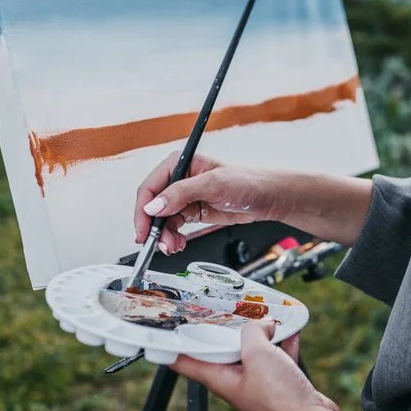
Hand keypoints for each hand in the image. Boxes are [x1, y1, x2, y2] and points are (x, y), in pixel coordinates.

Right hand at [133, 152, 286, 252]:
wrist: (268, 197)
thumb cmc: (247, 181)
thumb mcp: (213, 185)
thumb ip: (181, 194)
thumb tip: (154, 206)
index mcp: (179, 163)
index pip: (150, 187)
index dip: (143, 211)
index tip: (143, 231)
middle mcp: (178, 179)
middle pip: (153, 206)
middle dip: (154, 228)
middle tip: (159, 245)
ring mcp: (184, 196)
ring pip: (162, 220)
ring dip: (164, 236)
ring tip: (173, 247)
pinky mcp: (192, 211)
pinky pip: (174, 226)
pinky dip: (173, 237)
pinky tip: (179, 244)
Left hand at [171, 319, 340, 410]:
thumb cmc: (280, 402)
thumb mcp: (258, 354)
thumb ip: (253, 332)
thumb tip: (261, 324)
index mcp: (219, 378)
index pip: (184, 361)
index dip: (172, 344)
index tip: (164, 327)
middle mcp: (235, 381)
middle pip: (222, 350)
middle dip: (226, 328)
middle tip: (228, 309)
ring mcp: (257, 382)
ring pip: (251, 351)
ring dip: (259, 333)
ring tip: (267, 318)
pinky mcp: (278, 383)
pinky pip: (276, 356)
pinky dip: (282, 343)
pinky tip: (290, 332)